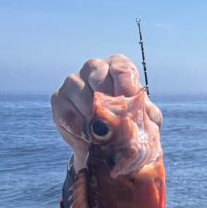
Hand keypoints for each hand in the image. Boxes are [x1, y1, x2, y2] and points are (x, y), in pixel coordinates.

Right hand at [50, 55, 161, 170]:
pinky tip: (87, 138)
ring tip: (103, 135)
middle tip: (114, 124)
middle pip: (98, 77)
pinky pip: (66, 113)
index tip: (128, 104)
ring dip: (92, 118)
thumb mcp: (146, 117)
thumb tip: (142, 114)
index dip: (126, 87)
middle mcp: (94, 67)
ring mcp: (73, 80)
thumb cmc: (130, 120)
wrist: (105, 140)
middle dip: (107, 104)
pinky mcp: (58, 98)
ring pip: (80, 94)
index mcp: (118, 66)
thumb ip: (148, 114)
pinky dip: (77, 129)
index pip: (122, 68)